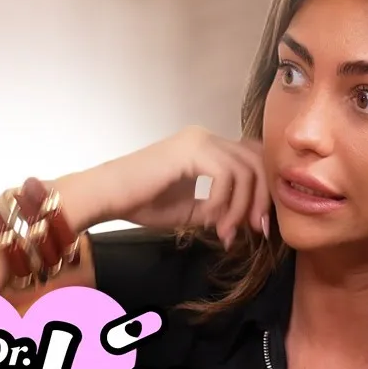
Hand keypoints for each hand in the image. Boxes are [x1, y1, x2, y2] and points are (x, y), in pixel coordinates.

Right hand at [61, 126, 270, 245]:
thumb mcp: (190, 209)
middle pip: (256, 162)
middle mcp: (205, 137)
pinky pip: (225, 176)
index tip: (255, 226)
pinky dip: (222, 202)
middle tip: (253, 231)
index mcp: (205, 147)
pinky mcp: (190, 150)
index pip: (251, 160)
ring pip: (244, 171)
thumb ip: (218, 208)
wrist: (106, 196)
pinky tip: (209, 219)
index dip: (261, 193)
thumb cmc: (140, 203)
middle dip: (260, 200)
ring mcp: (198, 140)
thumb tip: (245, 221)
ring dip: (239, 207)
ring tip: (223, 231)